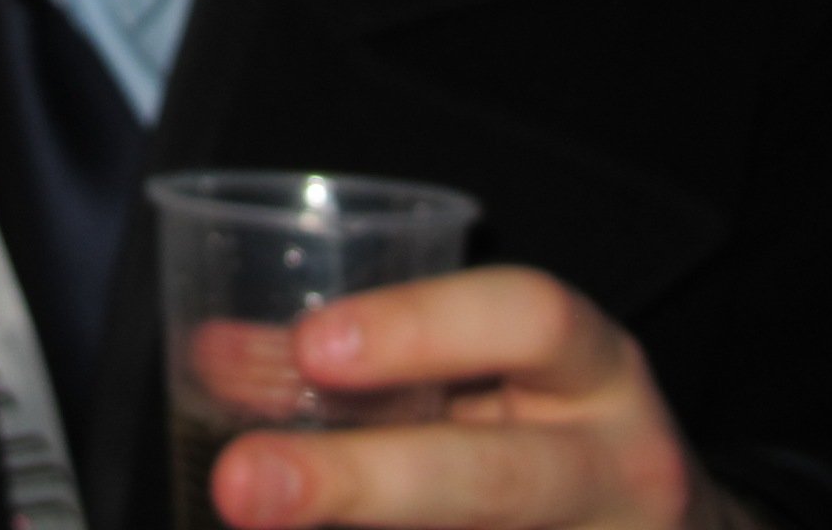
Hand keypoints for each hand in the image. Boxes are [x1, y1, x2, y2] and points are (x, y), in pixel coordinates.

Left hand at [205, 267, 769, 529]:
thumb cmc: (554, 431)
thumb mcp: (492, 375)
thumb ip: (359, 364)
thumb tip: (213, 356)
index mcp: (598, 373)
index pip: (532, 320)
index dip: (421, 325)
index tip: (313, 345)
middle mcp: (618, 469)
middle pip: (498, 477)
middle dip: (362, 481)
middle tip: (244, 482)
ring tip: (252, 514)